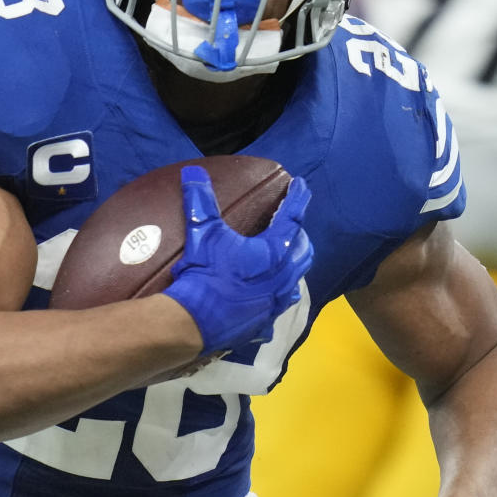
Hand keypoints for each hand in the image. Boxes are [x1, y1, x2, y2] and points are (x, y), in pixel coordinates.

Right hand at [163, 167, 312, 354]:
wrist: (195, 322)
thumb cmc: (205, 274)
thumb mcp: (202, 233)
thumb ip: (200, 200)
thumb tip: (193, 173)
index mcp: (275, 251)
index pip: (293, 216)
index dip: (298, 198)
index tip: (301, 185)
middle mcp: (283, 277)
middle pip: (303, 250)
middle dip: (299, 234)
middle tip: (291, 225)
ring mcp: (276, 302)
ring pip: (295, 280)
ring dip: (293, 266)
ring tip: (285, 259)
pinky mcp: (264, 322)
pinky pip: (277, 308)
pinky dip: (276, 298)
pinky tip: (267, 299)